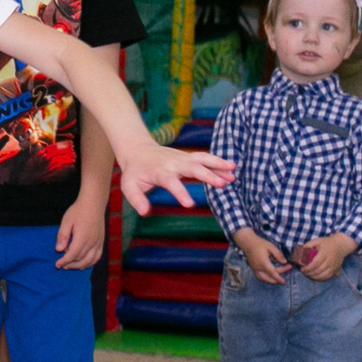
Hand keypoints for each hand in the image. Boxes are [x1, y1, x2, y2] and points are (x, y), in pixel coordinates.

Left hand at [55, 196, 105, 270]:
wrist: (93, 204)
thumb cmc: (78, 211)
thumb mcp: (66, 221)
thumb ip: (62, 236)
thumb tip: (58, 249)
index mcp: (82, 237)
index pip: (72, 254)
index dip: (64, 261)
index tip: (57, 265)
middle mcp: (92, 242)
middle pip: (81, 259)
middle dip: (70, 264)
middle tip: (62, 265)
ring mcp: (98, 243)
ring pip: (90, 260)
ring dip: (80, 266)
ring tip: (70, 266)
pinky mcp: (101, 242)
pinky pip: (97, 257)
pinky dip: (90, 263)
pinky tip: (83, 263)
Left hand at [115, 144, 234, 215]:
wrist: (138, 149)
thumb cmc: (134, 171)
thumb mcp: (128, 185)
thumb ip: (136, 199)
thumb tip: (144, 212)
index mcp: (159, 172)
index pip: (170, 182)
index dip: (180, 192)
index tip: (190, 205)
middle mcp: (173, 163)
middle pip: (192, 168)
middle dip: (207, 175)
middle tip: (222, 184)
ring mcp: (182, 158)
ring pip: (202, 159)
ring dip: (217, 165)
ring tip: (233, 172)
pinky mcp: (188, 157)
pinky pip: (204, 159)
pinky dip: (217, 163)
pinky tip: (231, 169)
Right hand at [234, 230, 290, 286]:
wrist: (247, 242)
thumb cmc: (259, 243)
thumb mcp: (271, 247)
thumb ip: (278, 255)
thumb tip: (284, 262)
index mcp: (263, 263)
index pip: (272, 273)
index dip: (278, 278)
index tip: (284, 282)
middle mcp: (258, 268)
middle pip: (268, 278)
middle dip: (277, 280)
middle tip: (284, 279)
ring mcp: (254, 269)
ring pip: (263, 279)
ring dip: (271, 281)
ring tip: (278, 280)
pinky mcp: (253, 269)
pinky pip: (260, 277)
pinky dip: (266, 279)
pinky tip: (271, 278)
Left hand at [294, 232, 355, 281]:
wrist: (341, 246)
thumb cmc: (327, 243)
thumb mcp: (317, 241)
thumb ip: (308, 245)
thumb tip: (300, 251)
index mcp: (324, 253)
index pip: (315, 263)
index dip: (308, 268)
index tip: (302, 269)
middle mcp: (329, 261)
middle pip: (318, 271)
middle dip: (309, 273)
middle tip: (303, 272)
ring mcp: (333, 267)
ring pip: (323, 276)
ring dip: (314, 277)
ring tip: (308, 274)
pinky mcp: (335, 270)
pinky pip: (327, 277)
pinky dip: (320, 278)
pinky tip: (315, 276)